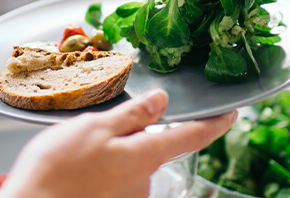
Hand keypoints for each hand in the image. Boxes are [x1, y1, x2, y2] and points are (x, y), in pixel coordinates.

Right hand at [0, 89, 236, 197]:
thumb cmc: (56, 170)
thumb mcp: (94, 128)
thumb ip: (131, 115)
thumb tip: (162, 101)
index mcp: (145, 156)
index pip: (192, 136)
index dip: (216, 123)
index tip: (232, 113)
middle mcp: (144, 182)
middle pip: (152, 149)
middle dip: (132, 136)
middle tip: (96, 129)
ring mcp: (129, 197)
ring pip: (129, 165)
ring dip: (111, 155)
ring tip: (75, 153)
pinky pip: (113, 181)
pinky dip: (99, 171)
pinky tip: (75, 170)